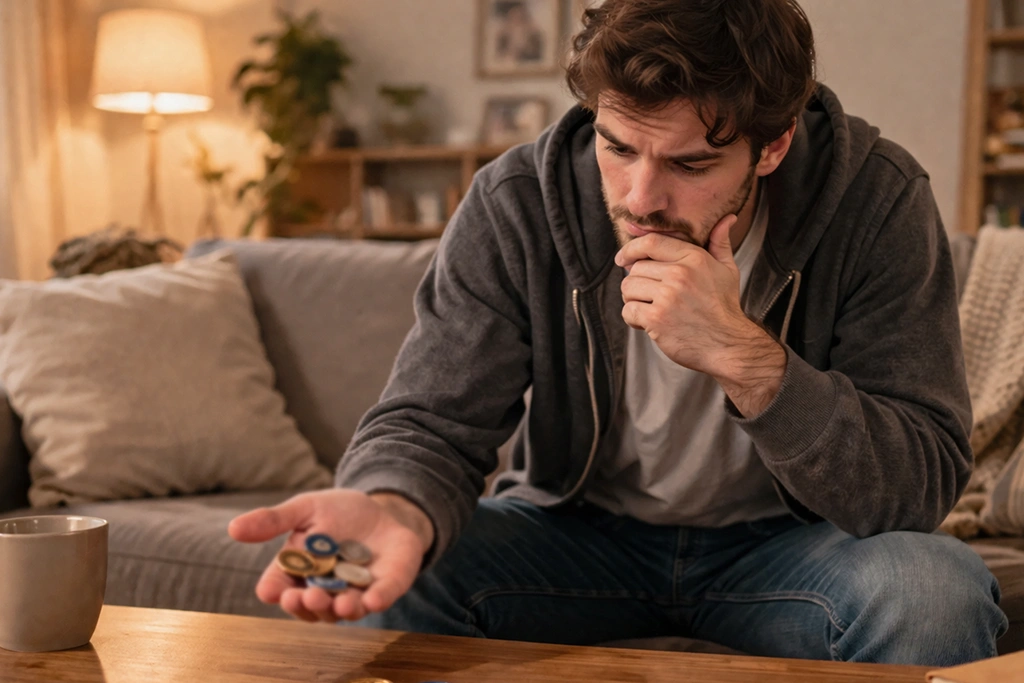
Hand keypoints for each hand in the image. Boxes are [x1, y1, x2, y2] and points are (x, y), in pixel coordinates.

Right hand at [228, 488, 432, 622]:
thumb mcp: (306, 509)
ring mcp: (355, 592)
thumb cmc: (338, 512)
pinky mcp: (385, 588)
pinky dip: (377, 601)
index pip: (280, 588)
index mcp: (299, 572)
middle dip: (308, 604)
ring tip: (341, 602)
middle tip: (308, 595)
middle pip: (310, 607)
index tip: (273, 590)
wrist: (383, 508)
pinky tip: (373, 600)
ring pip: (343, 611)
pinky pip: (381, 599)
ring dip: (340, 609)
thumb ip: (274, 520)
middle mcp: (324, 589)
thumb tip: (233, 528)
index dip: (276, 592)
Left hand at [616, 214, 750, 372]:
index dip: (631, 248)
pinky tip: (648, 324)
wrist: (729, 344)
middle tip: (649, 296)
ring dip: (632, 300)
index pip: (651, 242)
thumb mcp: (727, 270)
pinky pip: (628, 311)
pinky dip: (633, 319)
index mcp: (693, 258)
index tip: (622, 258)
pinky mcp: (657, 319)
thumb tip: (727, 218)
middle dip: (637, 282)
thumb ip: (720, 243)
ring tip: (649, 309)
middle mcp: (679, 274)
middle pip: (635, 268)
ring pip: (628, 288)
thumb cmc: (725, 307)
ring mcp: (667, 297)